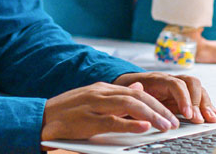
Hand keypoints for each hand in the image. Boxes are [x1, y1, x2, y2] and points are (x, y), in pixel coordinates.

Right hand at [41, 81, 179, 141]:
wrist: (41, 118)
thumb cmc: (68, 113)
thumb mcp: (95, 100)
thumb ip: (117, 95)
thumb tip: (141, 88)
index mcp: (103, 89)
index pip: (137, 92)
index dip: (157, 103)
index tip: (172, 114)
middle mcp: (100, 93)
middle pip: (137, 97)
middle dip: (159, 109)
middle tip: (174, 122)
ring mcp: (93, 105)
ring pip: (128, 105)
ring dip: (151, 116)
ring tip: (165, 126)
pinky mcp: (86, 120)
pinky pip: (112, 120)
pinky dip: (129, 123)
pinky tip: (143, 127)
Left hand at [113, 72, 215, 124]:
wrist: (128, 87)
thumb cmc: (128, 90)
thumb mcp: (128, 93)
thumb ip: (134, 94)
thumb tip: (139, 92)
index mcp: (157, 79)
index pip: (176, 84)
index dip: (184, 98)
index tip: (187, 114)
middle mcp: (171, 80)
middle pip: (191, 83)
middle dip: (198, 101)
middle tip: (199, 118)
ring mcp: (178, 87)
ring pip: (197, 90)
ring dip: (205, 104)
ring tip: (210, 118)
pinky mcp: (182, 96)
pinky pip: (198, 98)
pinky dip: (207, 106)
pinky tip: (213, 115)